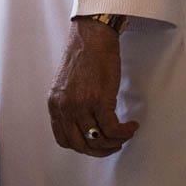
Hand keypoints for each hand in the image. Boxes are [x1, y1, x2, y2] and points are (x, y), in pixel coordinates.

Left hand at [47, 18, 138, 157]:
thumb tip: (85, 121)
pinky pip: (112, 129)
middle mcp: (65, 108)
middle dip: (99, 150)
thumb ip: (70, 104)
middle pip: (80, 145)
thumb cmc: (83, 54)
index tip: (95, 143)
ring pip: (98, 140)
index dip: (81, 146)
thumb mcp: (67, 84)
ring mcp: (81, 105)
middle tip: (113, 145)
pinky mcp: (99, 100)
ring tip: (125, 134)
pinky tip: (131, 126)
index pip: (63, 139)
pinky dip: (124, 132)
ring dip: (115, 142)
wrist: (93, 35)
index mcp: (55, 104)